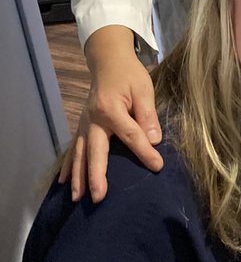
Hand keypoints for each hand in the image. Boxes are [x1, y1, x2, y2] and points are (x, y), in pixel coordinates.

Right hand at [60, 26, 162, 201]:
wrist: (109, 62)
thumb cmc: (129, 75)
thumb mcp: (144, 90)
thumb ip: (147, 115)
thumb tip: (154, 141)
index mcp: (110, 109)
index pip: (130, 135)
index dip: (144, 152)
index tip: (157, 166)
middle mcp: (93, 119)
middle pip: (95, 151)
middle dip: (96, 175)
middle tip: (98, 197)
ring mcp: (84, 124)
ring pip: (79, 154)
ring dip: (77, 177)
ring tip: (77, 198)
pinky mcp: (81, 127)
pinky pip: (72, 149)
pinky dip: (67, 167)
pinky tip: (62, 183)